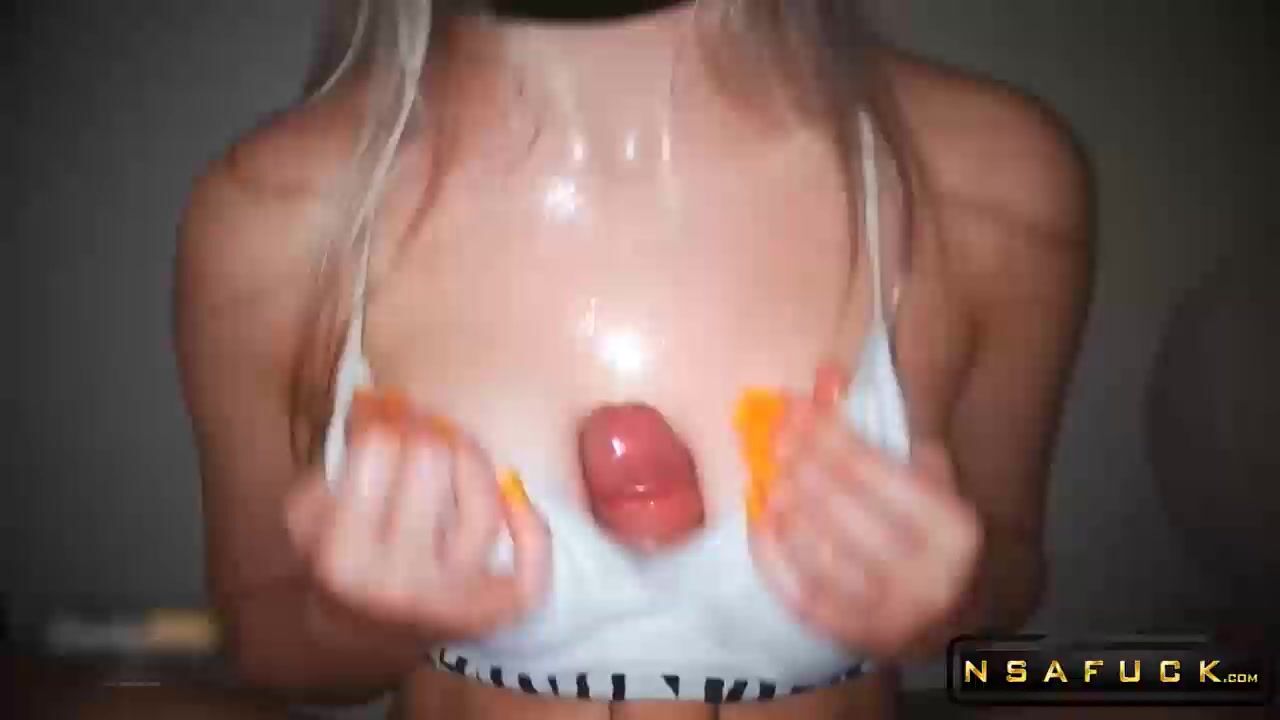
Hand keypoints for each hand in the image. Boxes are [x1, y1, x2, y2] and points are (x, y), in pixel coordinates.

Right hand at [285, 390, 550, 643]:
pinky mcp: (495, 612)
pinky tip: (514, 498)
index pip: (378, 447)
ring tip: (455, 449)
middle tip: (421, 432)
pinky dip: (531, 525)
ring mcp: (452, 599)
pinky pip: (531, 564)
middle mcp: (397, 582)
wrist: (364, 637)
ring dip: (471, 460)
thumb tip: (380, 396)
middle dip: (426, 435)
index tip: (386, 412)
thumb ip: (345, 450)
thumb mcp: (316, 510)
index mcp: (343, 555)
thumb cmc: (345, 556)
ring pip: (484, 501)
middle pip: (432, 460)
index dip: (383, 419)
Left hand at [746, 364, 982, 658]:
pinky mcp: (856, 637)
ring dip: (785, 503)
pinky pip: (803, 592)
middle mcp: (928, 574)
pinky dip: (775, 553)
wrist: (958, 619)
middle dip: (802, 461)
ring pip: (820, 547)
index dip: (829, 432)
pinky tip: (761, 518)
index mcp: (953, 528)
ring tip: (766, 469)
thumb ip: (883, 435)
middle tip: (773, 431)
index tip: (795, 404)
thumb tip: (826, 377)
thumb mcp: (934, 485)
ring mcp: (891, 612)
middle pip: (843, 505)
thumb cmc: (935, 537)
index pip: (875, 469)